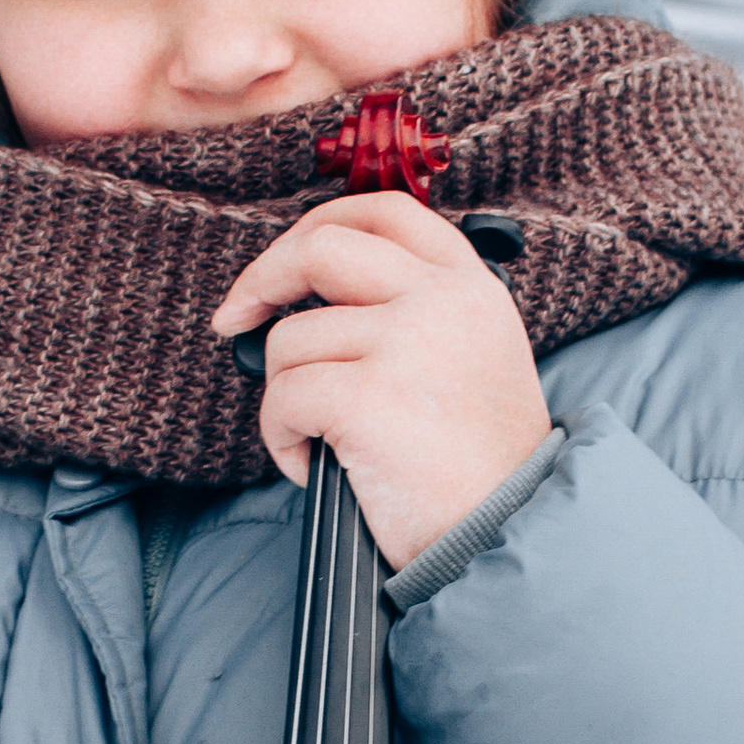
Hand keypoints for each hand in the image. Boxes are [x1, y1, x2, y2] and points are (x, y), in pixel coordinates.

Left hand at [211, 193, 553, 570]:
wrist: (508, 532)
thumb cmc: (479, 461)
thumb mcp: (476, 354)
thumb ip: (419, 307)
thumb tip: (313, 290)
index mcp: (470, 285)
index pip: (384, 211)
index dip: (316, 226)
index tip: (281, 264)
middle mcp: (443, 300)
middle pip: (320, 247)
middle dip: (260, 280)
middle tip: (235, 319)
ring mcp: (408, 343)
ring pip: (290, 340)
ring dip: (284, 394)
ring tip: (320, 437)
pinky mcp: (370, 397)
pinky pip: (283, 398)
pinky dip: (282, 438)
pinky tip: (314, 464)